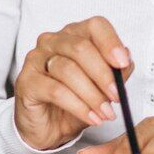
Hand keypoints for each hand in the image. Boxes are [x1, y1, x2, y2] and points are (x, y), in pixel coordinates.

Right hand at [14, 16, 132, 151]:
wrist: (47, 128)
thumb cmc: (73, 102)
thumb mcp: (102, 88)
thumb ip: (116, 73)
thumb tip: (127, 59)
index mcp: (74, 35)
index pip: (95, 26)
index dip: (111, 42)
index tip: (123, 63)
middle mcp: (53, 42)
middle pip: (81, 48)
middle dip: (103, 74)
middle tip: (117, 96)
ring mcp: (36, 59)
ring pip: (68, 70)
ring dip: (92, 95)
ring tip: (105, 112)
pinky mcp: (26, 81)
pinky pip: (56, 91)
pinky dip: (78, 106)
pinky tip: (91, 117)